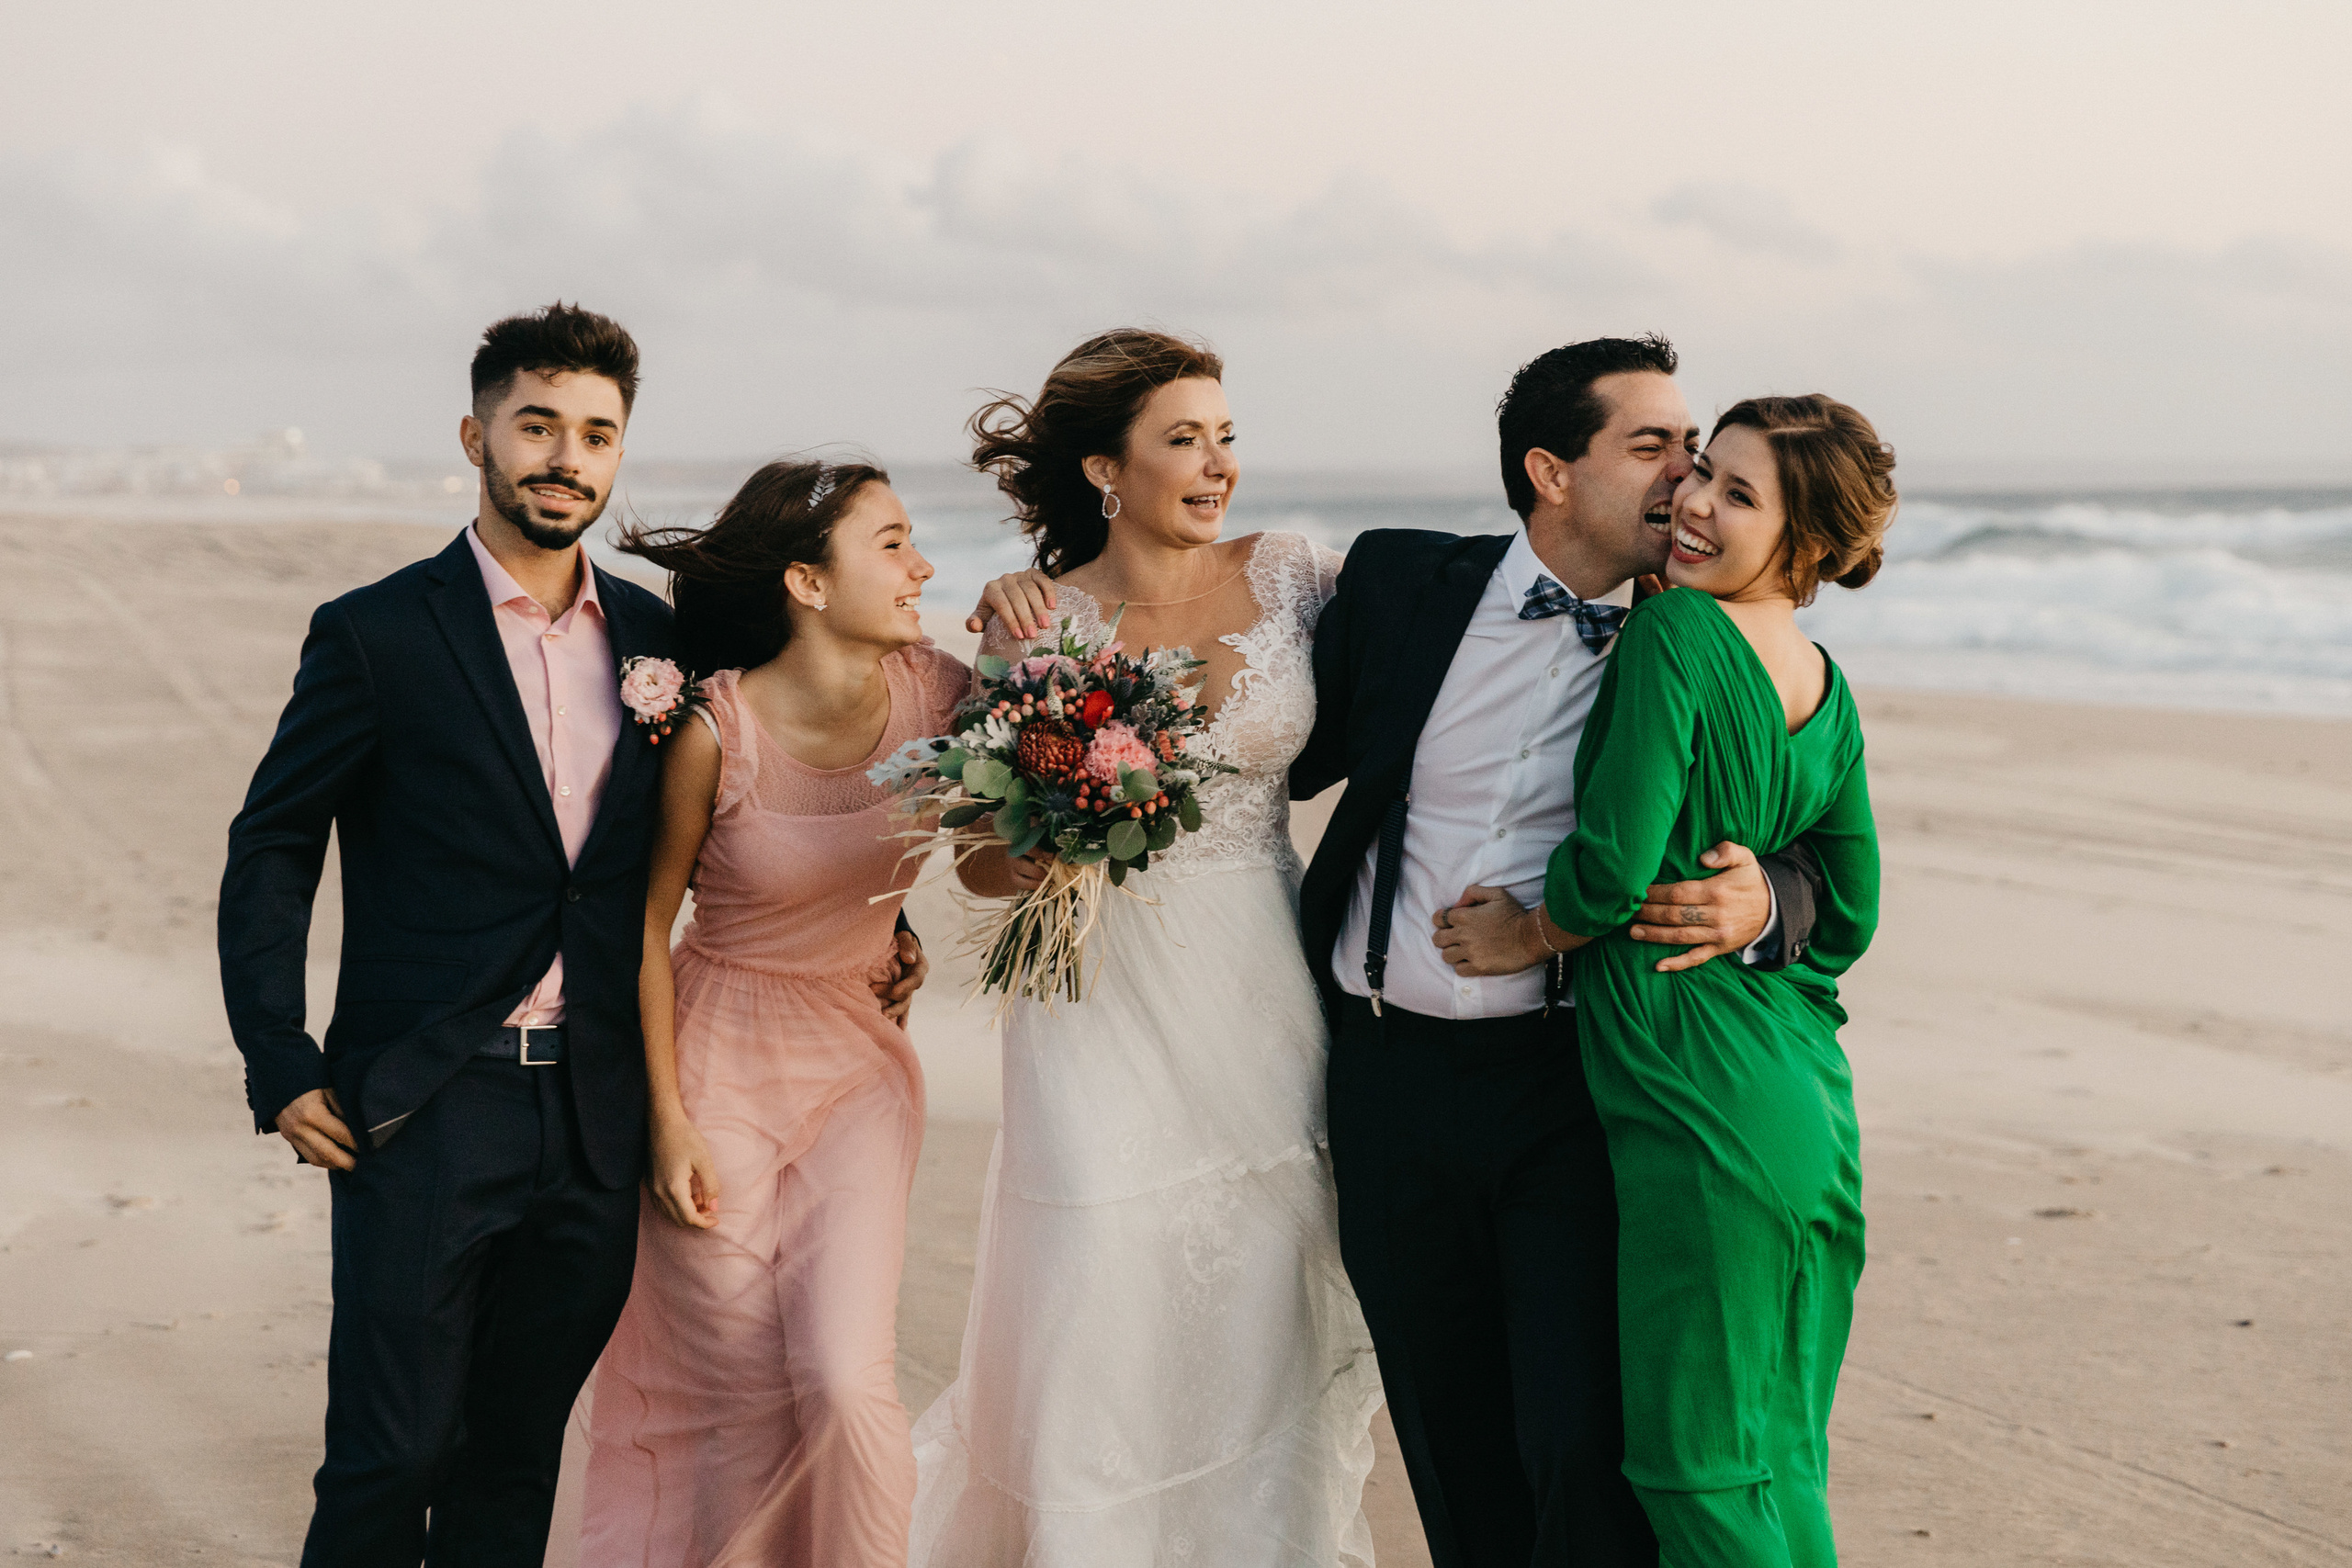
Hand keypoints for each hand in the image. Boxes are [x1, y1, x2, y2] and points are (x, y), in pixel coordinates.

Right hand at [275, 1087, 357, 1170]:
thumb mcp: (330, 1091)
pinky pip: (307, 1155)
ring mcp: (291, 1135)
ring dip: (334, 1164)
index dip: (356, 1144)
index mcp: (313, 1114)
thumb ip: (343, 1111)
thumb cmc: (310, 1082)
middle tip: (363, 1166)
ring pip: (315, 1159)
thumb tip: (359, 1130)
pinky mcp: (288, 1138)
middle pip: (328, 1153)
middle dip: (347, 1162)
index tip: (370, 1149)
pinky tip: (335, 1159)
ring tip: (350, 1165)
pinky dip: (322, 1160)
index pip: (340, 1135)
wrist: (278, 1081)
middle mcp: (300, 1128)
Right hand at [647, 1108, 720, 1228]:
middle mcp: (660, 1192)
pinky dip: (676, 1206)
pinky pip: (662, 1205)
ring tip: (701, 1198)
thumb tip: (713, 1207)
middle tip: (710, 1206)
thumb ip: (710, 1186)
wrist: (663, 1123)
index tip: (716, 1219)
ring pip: (669, 1214)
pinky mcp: (650, 1184)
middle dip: (697, 1219)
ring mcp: (652, 1188)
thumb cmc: (685, 1138)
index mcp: (674, 1188)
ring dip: (686, 1213)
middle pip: (678, 1220)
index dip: (704, 1223)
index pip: (689, 1218)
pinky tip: (688, 1193)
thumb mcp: (704, 1160)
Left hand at [871, 926, 928, 1023]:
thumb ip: (907, 945)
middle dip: (894, 1002)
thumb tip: (909, 959)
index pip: (914, 980)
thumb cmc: (900, 937)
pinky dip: (900, 1017)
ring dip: (895, 1013)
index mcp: (920, 966)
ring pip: (905, 1004)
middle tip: (878, 1008)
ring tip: (884, 1020)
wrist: (897, 941)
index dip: (903, 987)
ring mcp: (909, 987)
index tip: (886, 990)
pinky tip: (898, 1029)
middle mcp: (916, 979)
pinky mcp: (901, 992)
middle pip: (908, 995)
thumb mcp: (904, 936)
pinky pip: (902, 1007)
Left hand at [966, 570, 1058, 637]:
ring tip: (1045, 625)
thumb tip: (974, 625)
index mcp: (991, 589)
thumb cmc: (994, 614)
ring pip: (1031, 590)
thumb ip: (974, 624)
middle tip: (1033, 635)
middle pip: (1017, 598)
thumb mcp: (983, 619)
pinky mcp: (1033, 573)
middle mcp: (1005, 579)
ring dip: (1039, 609)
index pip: (1001, 604)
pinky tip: (1052, 607)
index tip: (1019, 636)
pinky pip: (1043, 580)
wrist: (1009, 599)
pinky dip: (1049, 592)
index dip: (1011, 620)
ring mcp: (1020, 574)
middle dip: (1025, 618)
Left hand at [1431, 884, 1553, 976]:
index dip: (1443, 920)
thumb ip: (1473, 892)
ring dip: (1452, 953)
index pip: (1438, 918)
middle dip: (1444, 937)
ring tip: (1464, 950)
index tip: (1452, 923)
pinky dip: (1463, 966)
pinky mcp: (1478, 967)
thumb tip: (1458, 903)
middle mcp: (1463, 934)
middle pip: (1437, 939)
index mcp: (1464, 915)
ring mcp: (1470, 952)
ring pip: (1445, 956)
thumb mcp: (1496, 893)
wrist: (1531, 937)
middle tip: (1456, 938)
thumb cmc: (1515, 914)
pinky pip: (1459, 970)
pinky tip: (1472, 960)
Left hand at [1628, 840, 1770, 972]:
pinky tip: (1658, 965)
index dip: (1655, 893)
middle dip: (1648, 913)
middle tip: (1628, 909)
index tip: (1638, 890)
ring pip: (1679, 937)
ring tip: (1632, 931)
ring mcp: (1716, 935)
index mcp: (1717, 891)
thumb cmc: (1751, 880)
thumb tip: (1704, 857)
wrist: (1774, 909)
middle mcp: (1715, 915)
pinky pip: (1696, 958)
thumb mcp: (1745, 858)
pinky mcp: (1719, 949)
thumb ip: (1726, 850)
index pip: (1677, 893)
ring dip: (1653, 935)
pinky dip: (1677, 964)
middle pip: (1673, 915)